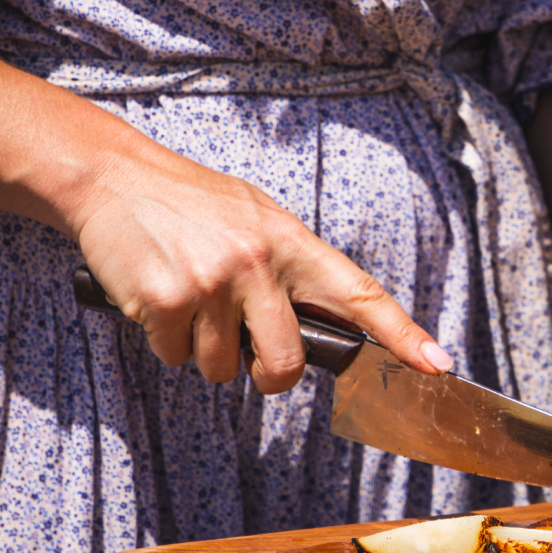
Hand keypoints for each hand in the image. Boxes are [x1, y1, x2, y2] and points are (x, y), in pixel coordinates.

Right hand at [74, 148, 452, 395]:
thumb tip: (325, 323)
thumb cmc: (192, 204)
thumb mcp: (256, 218)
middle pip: (287, 364)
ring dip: (203, 350)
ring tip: (188, 296)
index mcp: (292, 242)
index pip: (359, 293)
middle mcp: (259, 263)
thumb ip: (291, 267)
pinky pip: (175, 357)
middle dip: (268, 375)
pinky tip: (156, 297)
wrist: (114, 177)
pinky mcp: (166, 302)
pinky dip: (165, 340)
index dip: (402, 333)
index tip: (437, 363)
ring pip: (222, 368)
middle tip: (245, 351)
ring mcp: (212, 284)